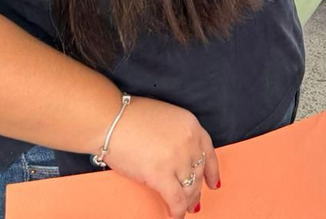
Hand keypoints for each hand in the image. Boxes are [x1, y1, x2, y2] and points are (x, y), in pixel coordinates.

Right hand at [103, 97, 219, 218]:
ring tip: (186, 209)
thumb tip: (176, 155)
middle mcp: (189, 142)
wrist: (111, 120)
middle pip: (198, 172)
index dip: (212, 171)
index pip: (208, 152)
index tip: (214, 183)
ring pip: (189, 187)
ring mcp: (177, 159)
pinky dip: (177, 211)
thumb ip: (176, 135)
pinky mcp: (161, 175)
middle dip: (197, 190)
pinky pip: (175, 199)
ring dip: (188, 201)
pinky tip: (176, 216)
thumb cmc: (130, 116)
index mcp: (191, 125)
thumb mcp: (166, 117)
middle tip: (195, 201)